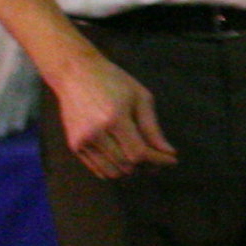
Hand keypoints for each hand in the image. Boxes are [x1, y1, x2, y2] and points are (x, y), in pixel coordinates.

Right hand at [53, 50, 175, 178]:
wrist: (74, 73)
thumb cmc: (112, 81)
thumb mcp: (140, 98)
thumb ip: (153, 128)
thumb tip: (168, 153)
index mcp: (114, 119)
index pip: (138, 153)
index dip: (158, 160)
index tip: (172, 160)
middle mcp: (95, 133)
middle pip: (126, 165)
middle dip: (147, 167)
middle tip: (159, 159)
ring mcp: (81, 141)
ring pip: (112, 172)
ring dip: (131, 171)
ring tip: (143, 161)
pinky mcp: (74, 145)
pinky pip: (97, 169)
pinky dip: (114, 170)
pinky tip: (126, 161)